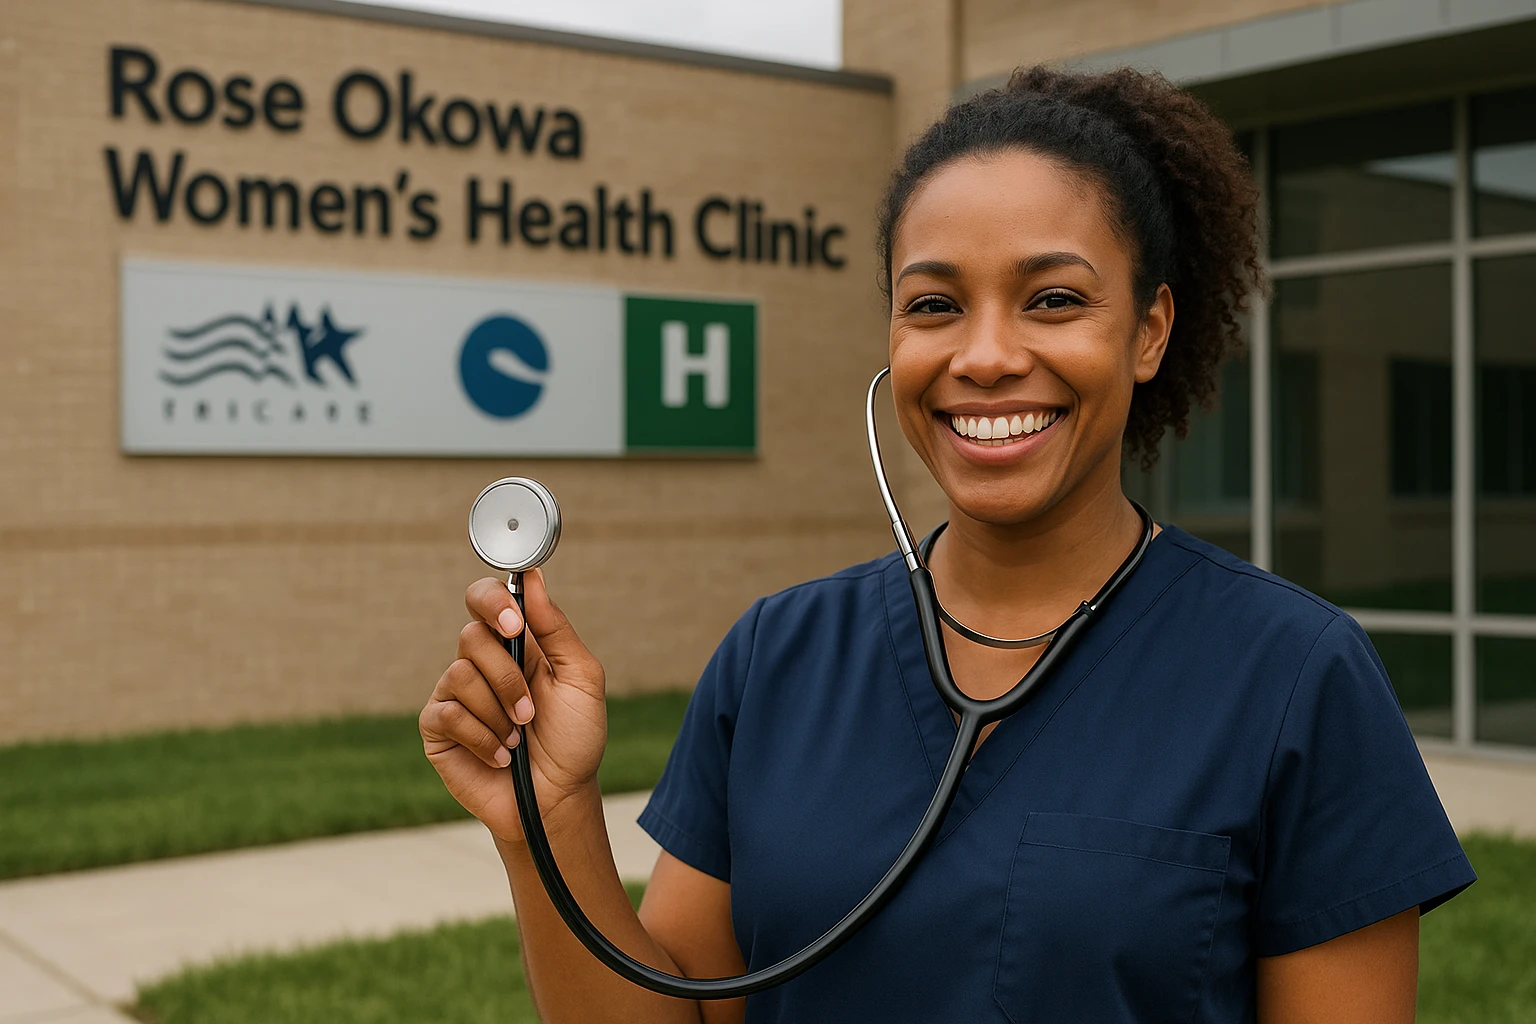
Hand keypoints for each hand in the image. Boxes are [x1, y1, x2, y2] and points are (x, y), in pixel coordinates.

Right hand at [419, 569, 607, 842]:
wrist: (557, 797)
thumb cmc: (574, 739)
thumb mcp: (581, 678)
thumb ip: (556, 628)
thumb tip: (532, 579)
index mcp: (516, 643)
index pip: (485, 598)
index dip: (492, 602)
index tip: (514, 626)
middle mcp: (481, 662)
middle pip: (471, 636)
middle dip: (508, 678)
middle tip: (530, 712)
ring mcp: (455, 693)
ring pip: (460, 674)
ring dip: (499, 713)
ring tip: (518, 738)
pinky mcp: (438, 727)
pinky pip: (449, 713)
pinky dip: (483, 737)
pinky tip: (500, 755)